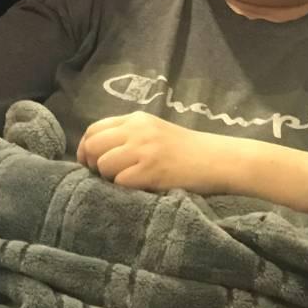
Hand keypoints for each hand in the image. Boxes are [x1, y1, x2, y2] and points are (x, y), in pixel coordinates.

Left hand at [78, 112, 307, 220]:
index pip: (94, 129)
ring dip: (108, 177)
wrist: (220, 160)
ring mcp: (144, 150)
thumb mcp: (156, 132)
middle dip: (91, 163)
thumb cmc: (188, 150)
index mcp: (137, 119)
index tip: (90, 161)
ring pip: (103, 164)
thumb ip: (130, 135)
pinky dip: (123, 188)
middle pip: (93, 145)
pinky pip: (120, 181)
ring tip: (125, 181)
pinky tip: (137, 188)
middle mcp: (138, 130)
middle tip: (101, 176)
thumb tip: (97, 152)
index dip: (87, 147)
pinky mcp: (152, 170)